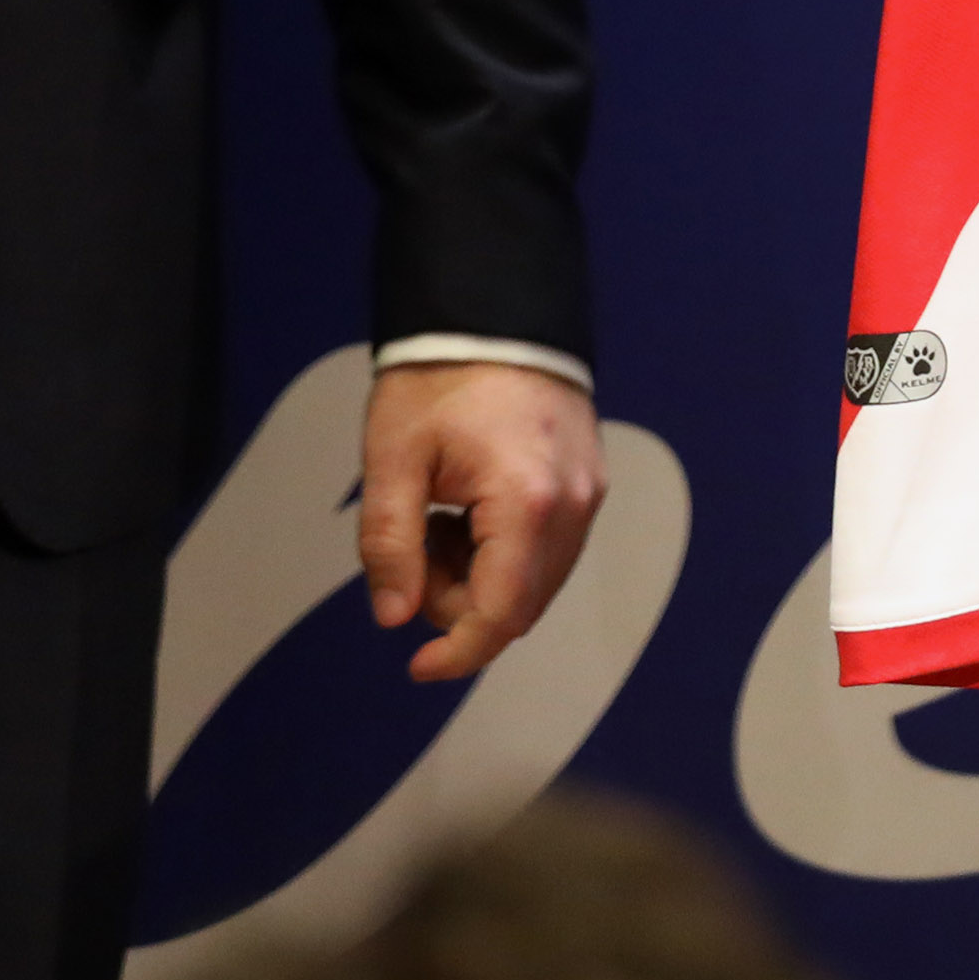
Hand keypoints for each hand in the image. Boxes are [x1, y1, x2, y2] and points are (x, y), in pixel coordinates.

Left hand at [355, 360, 607, 685]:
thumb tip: (395, 617)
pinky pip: (549, 549)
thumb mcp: (392, 460)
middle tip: (413, 548)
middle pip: (520, 605)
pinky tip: (467, 510)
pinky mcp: (588, 481)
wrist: (491, 311)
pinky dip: (504, 553)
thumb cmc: (439, 377)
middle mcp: (572, 505)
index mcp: (526, 502)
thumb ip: (390, 545)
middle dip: (459, 603)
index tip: (417, 668)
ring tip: (438, 519)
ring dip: (481, 578)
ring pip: (537, 582)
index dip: (458, 652)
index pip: (501, 613)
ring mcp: (587, 493)